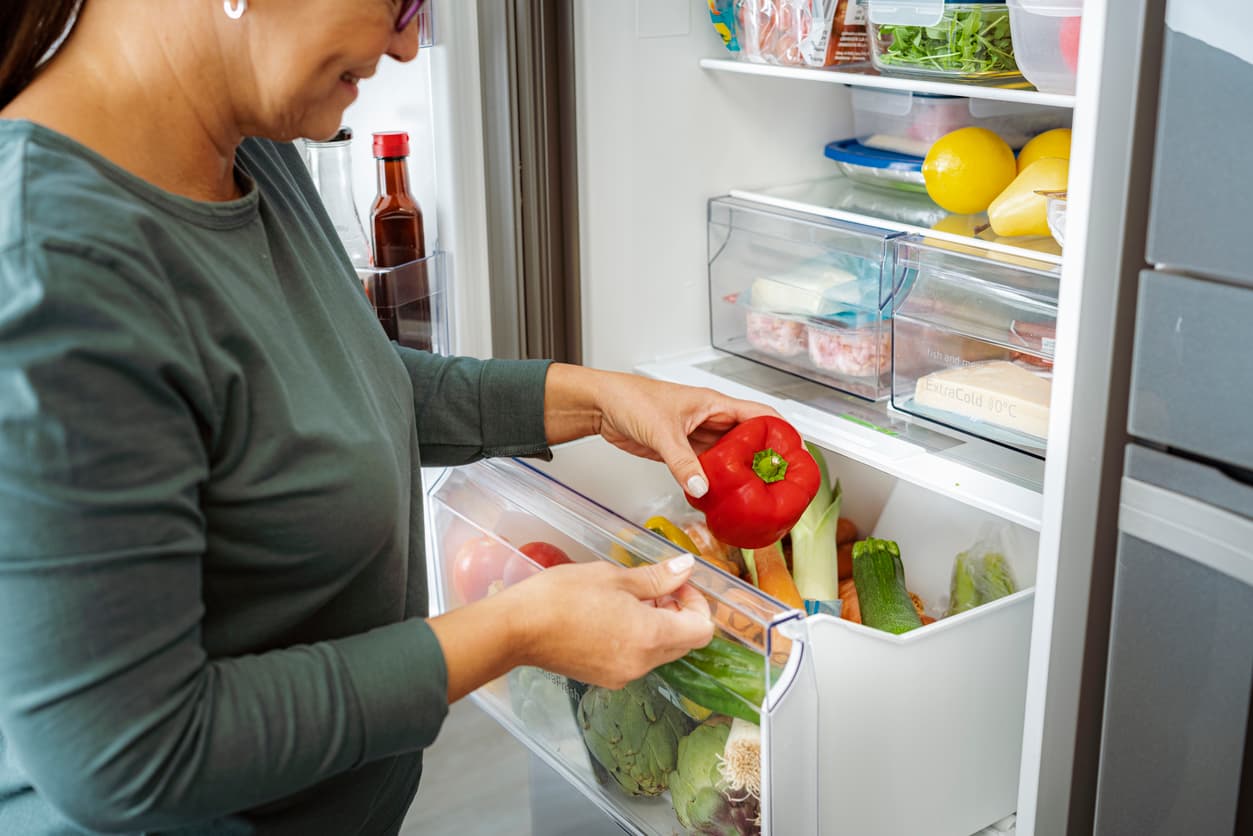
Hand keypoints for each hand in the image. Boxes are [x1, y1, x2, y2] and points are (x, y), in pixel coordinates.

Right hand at [502, 555, 713, 688]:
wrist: (517, 629)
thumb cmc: (562, 597)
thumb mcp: (614, 577)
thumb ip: (656, 578)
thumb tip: (686, 568)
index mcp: (650, 637)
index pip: (701, 630)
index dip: (697, 604)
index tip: (679, 585)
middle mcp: (642, 664)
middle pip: (684, 643)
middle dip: (679, 614)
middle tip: (657, 588)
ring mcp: (623, 675)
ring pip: (660, 652)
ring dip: (658, 626)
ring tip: (630, 600)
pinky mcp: (605, 678)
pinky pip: (637, 660)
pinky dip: (638, 639)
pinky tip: (613, 617)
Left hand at [543, 365, 777, 497]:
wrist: (602, 406)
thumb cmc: (631, 399)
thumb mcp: (662, 432)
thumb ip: (682, 462)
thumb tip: (701, 488)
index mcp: (714, 404)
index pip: (760, 415)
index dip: (780, 432)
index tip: (794, 454)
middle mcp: (711, 420)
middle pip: (748, 440)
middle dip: (762, 461)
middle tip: (776, 484)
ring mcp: (697, 436)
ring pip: (728, 457)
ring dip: (738, 474)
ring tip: (752, 495)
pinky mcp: (682, 451)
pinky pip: (706, 469)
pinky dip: (714, 482)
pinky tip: (719, 497)